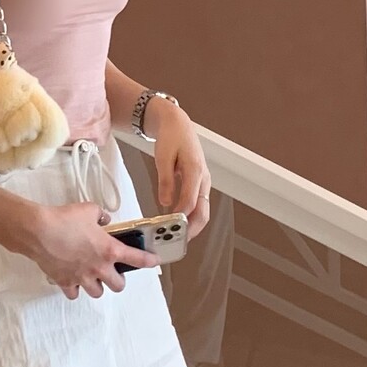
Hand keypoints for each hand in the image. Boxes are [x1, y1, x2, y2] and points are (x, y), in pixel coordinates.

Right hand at [26, 201, 160, 300]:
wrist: (40, 231)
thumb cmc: (64, 220)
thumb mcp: (89, 210)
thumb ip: (101, 216)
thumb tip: (103, 219)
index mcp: (109, 250)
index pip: (137, 259)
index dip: (149, 261)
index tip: (154, 261)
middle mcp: (99, 267)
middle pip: (118, 286)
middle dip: (118, 280)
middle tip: (114, 273)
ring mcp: (82, 277)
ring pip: (98, 293)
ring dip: (98, 287)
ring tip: (93, 278)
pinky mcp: (66, 282)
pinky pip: (74, 294)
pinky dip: (75, 289)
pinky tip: (73, 281)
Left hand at [145, 100, 211, 241]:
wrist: (178, 124)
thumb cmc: (171, 137)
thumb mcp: (163, 157)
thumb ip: (165, 180)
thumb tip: (166, 203)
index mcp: (195, 169)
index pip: (190, 201)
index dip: (180, 218)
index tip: (169, 228)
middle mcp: (203, 178)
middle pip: (203, 211)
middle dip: (192, 229)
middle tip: (178, 242)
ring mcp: (204, 182)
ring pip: (203, 210)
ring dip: (193, 226)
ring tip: (178, 238)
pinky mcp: (200, 184)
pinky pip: (199, 205)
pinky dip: (191, 217)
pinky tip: (179, 225)